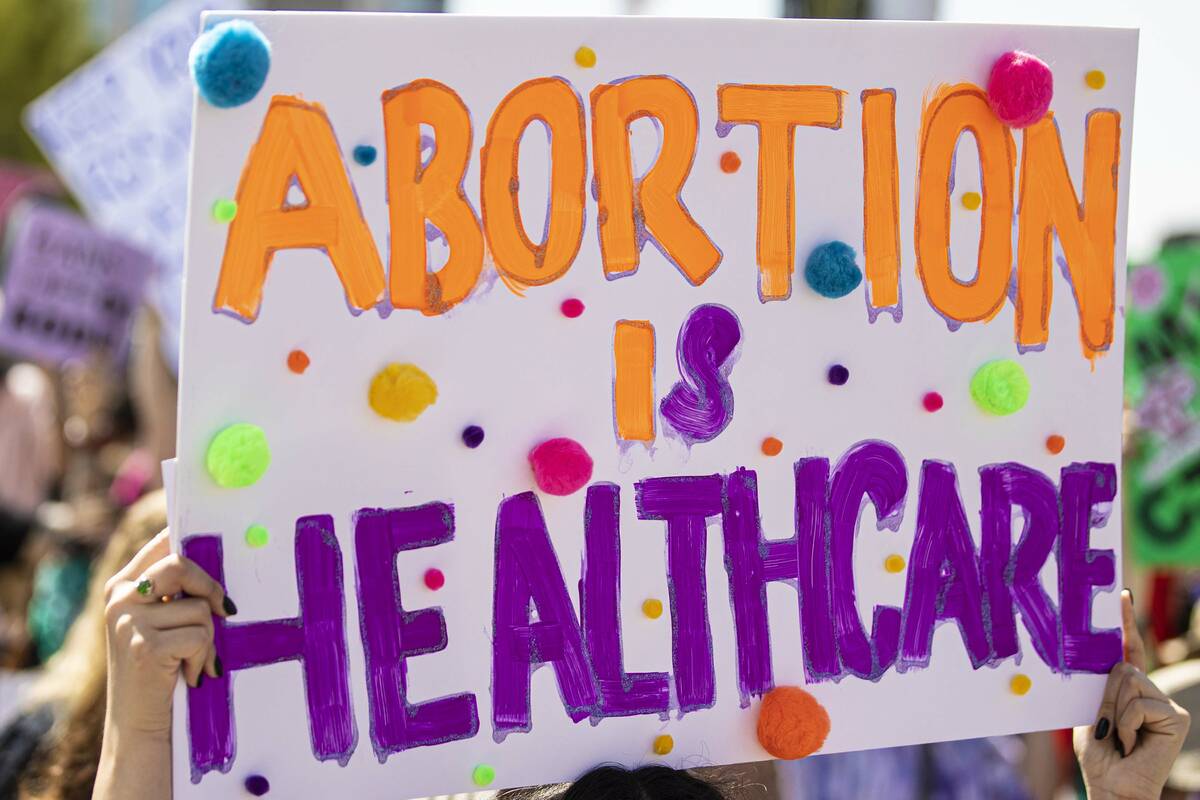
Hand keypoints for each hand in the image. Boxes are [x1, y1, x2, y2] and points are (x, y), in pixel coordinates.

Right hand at [102, 530, 233, 735]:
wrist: (137, 725)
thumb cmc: (159, 672)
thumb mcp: (158, 624)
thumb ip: (175, 593)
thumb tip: (219, 560)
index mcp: (122, 586)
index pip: (161, 543)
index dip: (191, 541)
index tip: (219, 541)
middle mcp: (119, 598)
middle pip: (181, 565)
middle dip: (211, 589)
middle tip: (226, 611)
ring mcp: (128, 621)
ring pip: (199, 607)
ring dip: (208, 639)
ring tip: (193, 660)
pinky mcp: (145, 646)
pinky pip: (200, 636)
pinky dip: (204, 658)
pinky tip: (189, 674)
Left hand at [1075, 590, 1189, 799]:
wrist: (1112, 787)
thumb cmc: (1099, 756)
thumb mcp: (1091, 713)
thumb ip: (1100, 687)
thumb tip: (1110, 660)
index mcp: (1128, 689)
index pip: (1129, 650)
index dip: (1127, 622)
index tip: (1123, 595)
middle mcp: (1150, 691)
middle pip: (1122, 666)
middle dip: (1106, 695)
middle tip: (1107, 728)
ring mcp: (1166, 704)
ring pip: (1129, 680)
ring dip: (1114, 711)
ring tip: (1119, 737)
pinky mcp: (1176, 716)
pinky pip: (1137, 703)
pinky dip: (1124, 723)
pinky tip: (1130, 743)